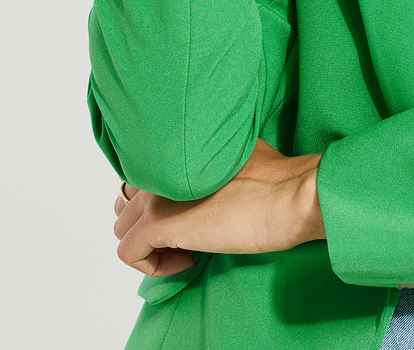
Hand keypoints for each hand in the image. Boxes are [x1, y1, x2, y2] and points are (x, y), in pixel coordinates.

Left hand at [113, 140, 324, 277]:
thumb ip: (213, 162)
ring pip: (122, 229)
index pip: (142, 180)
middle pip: (127, 205)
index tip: (191, 218)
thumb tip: (214, 178)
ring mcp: (157, 194)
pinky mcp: (157, 223)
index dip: (160, 206)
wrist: (291, 196)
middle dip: (151, 229)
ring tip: (189, 250)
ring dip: (151, 247)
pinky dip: (154, 266)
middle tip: (188, 238)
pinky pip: (129, 253)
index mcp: (183, 148)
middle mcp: (163, 167)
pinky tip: (190, 260)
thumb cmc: (279, 180)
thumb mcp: (240, 156)